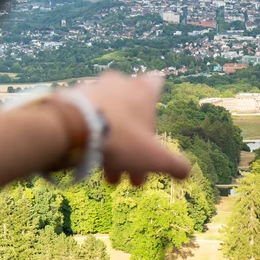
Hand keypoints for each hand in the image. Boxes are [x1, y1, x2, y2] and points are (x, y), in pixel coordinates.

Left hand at [71, 72, 190, 185]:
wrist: (73, 127)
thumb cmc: (121, 138)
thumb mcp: (155, 157)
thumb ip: (175, 164)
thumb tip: (186, 172)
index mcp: (143, 90)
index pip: (157, 83)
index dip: (155, 104)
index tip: (152, 126)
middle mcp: (120, 83)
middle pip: (131, 113)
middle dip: (134, 145)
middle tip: (132, 172)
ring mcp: (95, 88)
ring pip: (108, 119)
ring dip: (112, 147)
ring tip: (109, 176)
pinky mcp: (73, 97)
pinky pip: (86, 118)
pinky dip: (90, 137)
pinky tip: (90, 161)